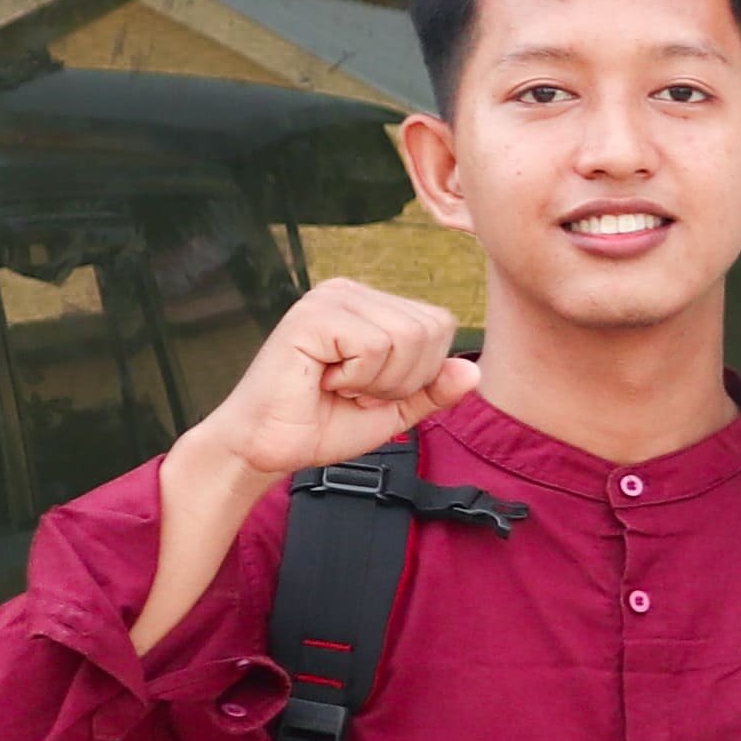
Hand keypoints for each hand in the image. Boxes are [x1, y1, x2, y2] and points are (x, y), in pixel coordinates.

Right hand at [140, 281, 477, 648]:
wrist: (267, 449)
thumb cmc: (322, 424)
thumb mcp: (395, 409)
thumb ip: (434, 390)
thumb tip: (474, 371)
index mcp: (371, 304)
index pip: (440, 326)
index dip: (419, 373)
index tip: (371, 390)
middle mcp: (351, 291)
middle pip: (430, 330)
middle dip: (402, 379)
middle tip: (353, 391)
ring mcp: (330, 298)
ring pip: (407, 337)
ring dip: (378, 381)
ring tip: (338, 387)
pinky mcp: (311, 316)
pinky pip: (374, 346)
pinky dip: (357, 378)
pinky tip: (323, 381)